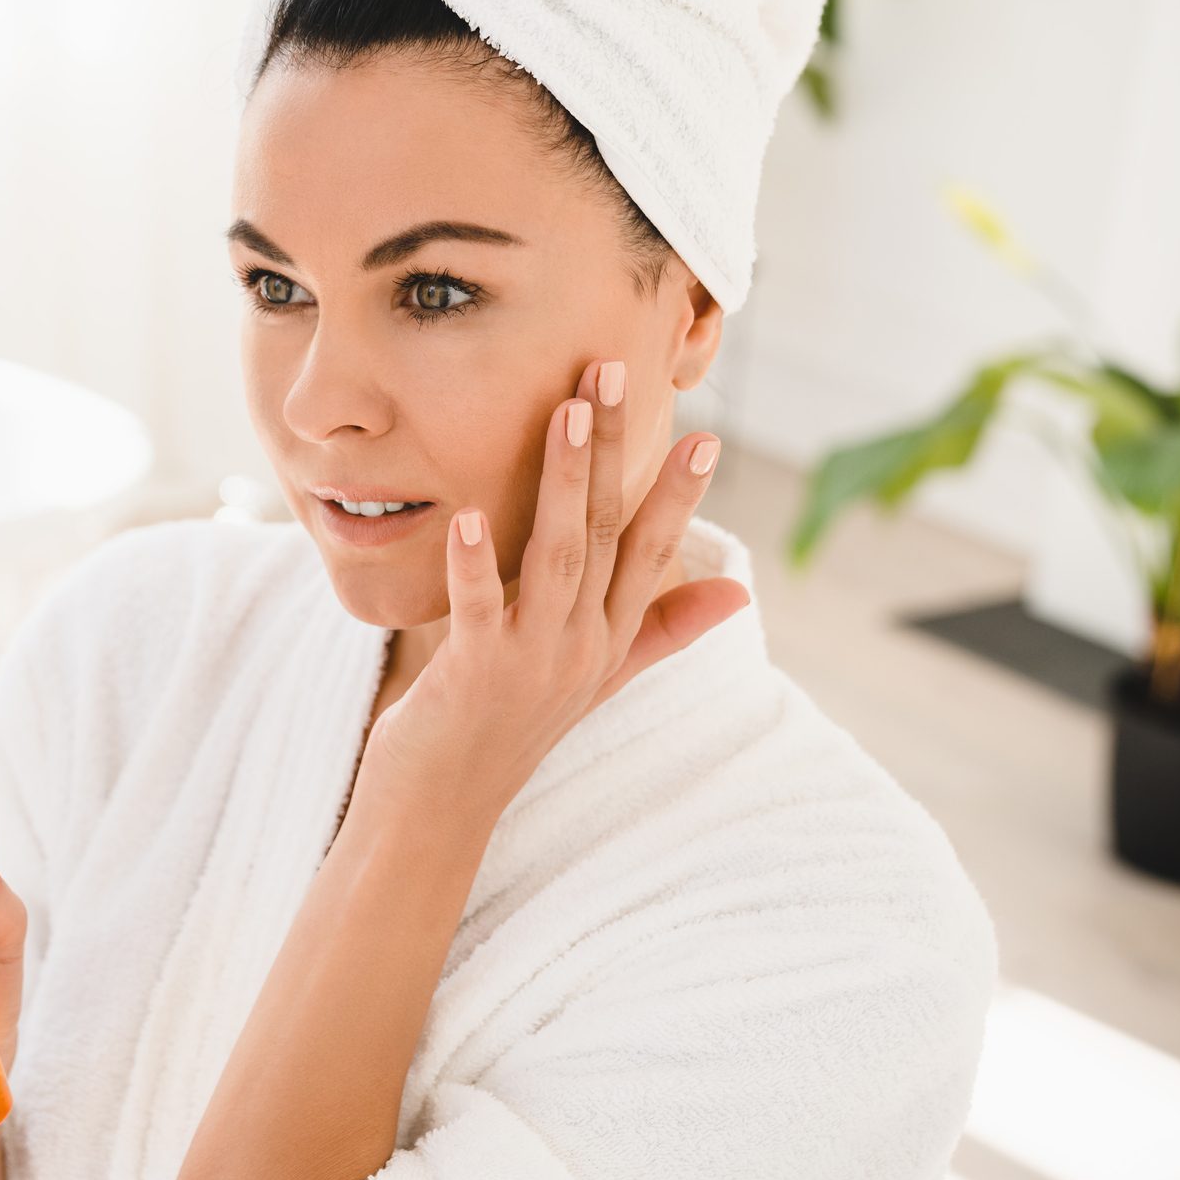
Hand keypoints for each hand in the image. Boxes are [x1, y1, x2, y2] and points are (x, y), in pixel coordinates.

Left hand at [360, 356, 749, 823]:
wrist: (441, 808)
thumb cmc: (507, 729)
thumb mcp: (595, 677)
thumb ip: (661, 629)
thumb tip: (739, 592)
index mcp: (606, 640)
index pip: (652, 553)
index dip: (678, 494)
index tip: (705, 435)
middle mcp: (580, 647)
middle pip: (609, 534)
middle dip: (615, 451)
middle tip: (614, 371)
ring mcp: (532, 662)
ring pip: (558, 557)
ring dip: (564, 483)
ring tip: (567, 413)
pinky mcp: (475, 676)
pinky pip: (481, 610)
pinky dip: (477, 563)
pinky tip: (469, 515)